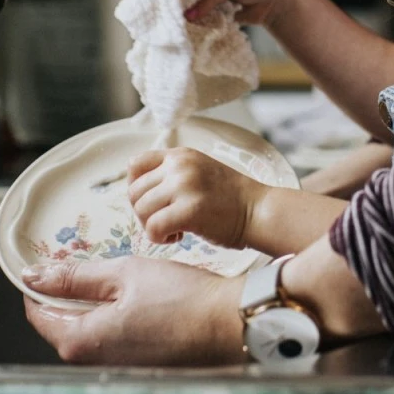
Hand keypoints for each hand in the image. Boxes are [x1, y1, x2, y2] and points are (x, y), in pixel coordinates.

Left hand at [22, 257, 247, 365]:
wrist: (229, 323)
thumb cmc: (181, 297)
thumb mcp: (124, 273)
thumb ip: (75, 276)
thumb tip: (34, 276)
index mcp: (83, 339)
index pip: (38, 313)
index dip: (39, 284)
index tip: (48, 261)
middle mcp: (95, 360)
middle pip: (61, 323)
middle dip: (65, 292)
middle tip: (84, 261)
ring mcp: (118, 364)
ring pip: (87, 329)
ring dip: (90, 303)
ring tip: (112, 275)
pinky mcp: (138, 362)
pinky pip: (110, 337)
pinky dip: (112, 314)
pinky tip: (133, 295)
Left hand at [127, 147, 268, 248]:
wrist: (259, 211)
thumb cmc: (229, 199)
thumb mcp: (199, 172)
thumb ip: (172, 175)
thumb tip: (140, 193)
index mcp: (180, 155)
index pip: (135, 164)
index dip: (136, 188)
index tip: (152, 203)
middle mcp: (179, 166)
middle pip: (134, 192)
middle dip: (144, 213)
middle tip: (165, 222)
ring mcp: (184, 186)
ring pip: (141, 211)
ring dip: (152, 227)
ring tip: (175, 230)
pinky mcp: (190, 210)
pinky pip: (153, 228)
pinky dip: (160, 238)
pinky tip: (179, 237)